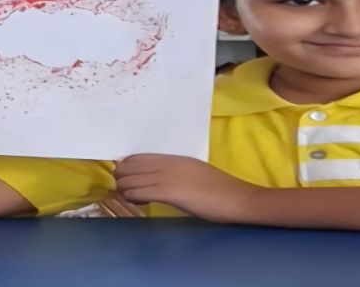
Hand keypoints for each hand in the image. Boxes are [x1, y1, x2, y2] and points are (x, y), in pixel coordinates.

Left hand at [115, 154, 262, 222]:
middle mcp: (168, 164)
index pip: (138, 157)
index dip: (126, 167)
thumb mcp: (195, 173)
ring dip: (125, 190)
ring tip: (133, 198)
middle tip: (124, 190)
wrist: (238, 199)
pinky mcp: (170, 192)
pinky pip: (139, 192)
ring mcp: (168, 177)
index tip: (125, 178)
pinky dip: (133, 197)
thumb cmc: (220, 190)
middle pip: (130, 166)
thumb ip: (175, 173)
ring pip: (130, 179)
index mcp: (175, 158)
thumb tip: (157, 181)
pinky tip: (140, 203)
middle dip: (122, 178)